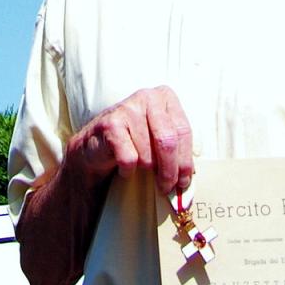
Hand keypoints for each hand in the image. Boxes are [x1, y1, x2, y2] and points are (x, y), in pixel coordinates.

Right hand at [66, 85, 192, 193]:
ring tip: (141, 166)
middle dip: (169, 170)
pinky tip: (125, 166)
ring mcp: (128, 108)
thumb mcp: (160, 135)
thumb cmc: (135, 139)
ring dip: (146, 168)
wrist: (96, 143)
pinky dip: (128, 170)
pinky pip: (129, 159)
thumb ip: (177, 148)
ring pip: (148, 153)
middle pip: (167, 141)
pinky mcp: (110, 124)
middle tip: (167, 188)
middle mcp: (148, 97)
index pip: (183, 131)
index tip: (184, 180)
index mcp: (165, 96)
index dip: (185, 160)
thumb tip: (188, 178)